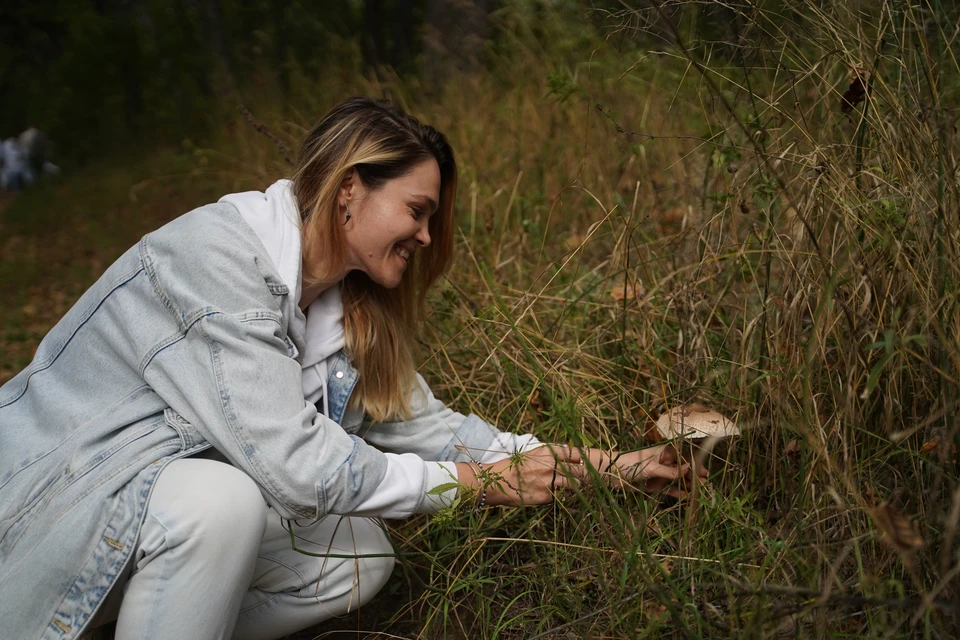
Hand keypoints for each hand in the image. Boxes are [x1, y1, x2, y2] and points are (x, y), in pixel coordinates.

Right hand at [455, 445, 582, 505]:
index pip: (576, 453)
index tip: (582, 462)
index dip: (581, 459)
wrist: (496, 482)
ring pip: (574, 485)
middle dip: (583, 474)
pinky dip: (560, 496)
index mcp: (548, 452)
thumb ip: (549, 454)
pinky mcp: (547, 497)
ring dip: (575, 487)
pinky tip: (554, 495)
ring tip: (574, 488)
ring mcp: (550, 482)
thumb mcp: (531, 454)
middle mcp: (552, 465)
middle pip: (579, 470)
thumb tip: (567, 454)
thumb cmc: (513, 466)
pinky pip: (560, 497)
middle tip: (584, 477)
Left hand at [604, 444, 707, 497]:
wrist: (610, 473)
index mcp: (663, 452)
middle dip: (693, 477)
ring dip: (687, 485)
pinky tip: (687, 497)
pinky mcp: (654, 484)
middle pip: (682, 470)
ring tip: (698, 492)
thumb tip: (689, 469)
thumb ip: (670, 471)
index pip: (683, 458)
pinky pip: (668, 488)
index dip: (694, 464)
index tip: (704, 473)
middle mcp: (663, 462)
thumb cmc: (629, 464)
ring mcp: (659, 474)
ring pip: (677, 480)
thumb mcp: (651, 468)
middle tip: (704, 485)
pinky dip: (677, 492)